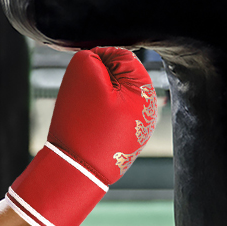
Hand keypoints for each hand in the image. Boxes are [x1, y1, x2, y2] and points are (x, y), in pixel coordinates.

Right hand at [6, 47, 155, 225]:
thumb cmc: (80, 122)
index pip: (121, 55)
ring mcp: (139, 127)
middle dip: (96, 83)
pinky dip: (95, 118)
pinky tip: (87, 130)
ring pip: (112, 98)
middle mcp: (150, 108)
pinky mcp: (126, 142)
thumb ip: (93, 56)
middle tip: (82, 100)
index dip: (95, 61)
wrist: (76, 170)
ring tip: (84, 117)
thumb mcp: (82, 76)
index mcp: (145, 88)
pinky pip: (108, 118)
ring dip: (95, 100)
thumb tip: (99, 58)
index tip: (81, 80)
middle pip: (118, 78)